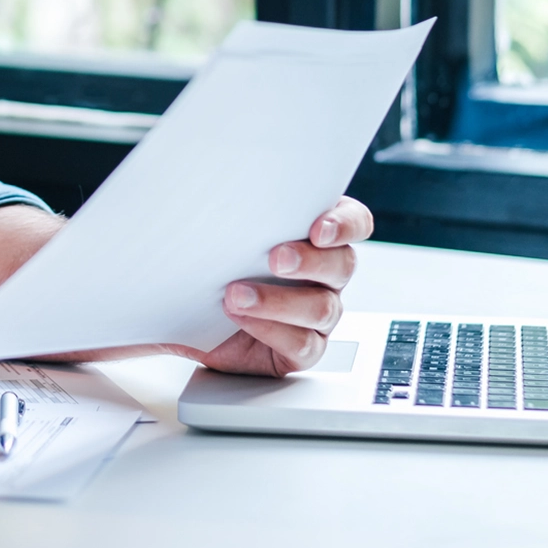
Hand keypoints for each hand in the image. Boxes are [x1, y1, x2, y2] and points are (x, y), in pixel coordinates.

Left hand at [198, 196, 371, 375]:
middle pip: (343, 264)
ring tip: (236, 294)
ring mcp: (318, 314)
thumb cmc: (215, 270)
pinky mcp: (303, 350)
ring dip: (278, 300)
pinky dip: (270, 329)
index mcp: (314, 238)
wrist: (194, 320)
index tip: (318, 229)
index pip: (353, 222)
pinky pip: (302, 343)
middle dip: (310, 260)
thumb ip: (239, 218)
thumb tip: (217, 198)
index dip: (345, 224)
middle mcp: (325, 276)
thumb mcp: (223, 237)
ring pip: (322, 307)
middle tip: (276, 259)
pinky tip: (240, 318)